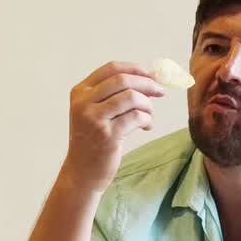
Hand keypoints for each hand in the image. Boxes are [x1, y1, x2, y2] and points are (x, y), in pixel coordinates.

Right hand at [61, 61, 164, 193]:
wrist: (82, 172)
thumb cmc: (93, 140)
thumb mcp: (95, 112)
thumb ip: (114, 94)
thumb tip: (149, 79)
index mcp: (80, 92)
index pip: (111, 69)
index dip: (135, 69)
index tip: (152, 74)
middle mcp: (83, 103)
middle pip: (122, 80)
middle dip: (147, 84)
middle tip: (160, 92)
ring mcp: (94, 119)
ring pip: (131, 97)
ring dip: (147, 104)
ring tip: (148, 115)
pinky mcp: (107, 135)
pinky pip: (136, 117)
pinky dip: (146, 119)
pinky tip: (145, 126)